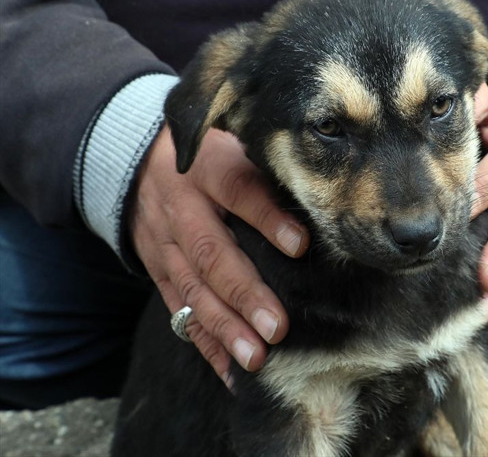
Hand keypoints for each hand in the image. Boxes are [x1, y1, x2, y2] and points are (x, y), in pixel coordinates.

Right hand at [129, 126, 308, 384]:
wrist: (136, 159)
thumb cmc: (212, 154)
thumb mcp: (236, 144)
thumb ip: (269, 169)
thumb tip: (325, 197)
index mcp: (209, 170)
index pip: (239, 191)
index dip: (268, 218)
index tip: (301, 245)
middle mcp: (182, 209)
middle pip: (211, 253)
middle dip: (245, 294)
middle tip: (277, 328)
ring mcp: (165, 244)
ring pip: (192, 290)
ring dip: (224, 328)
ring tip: (256, 358)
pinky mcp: (158, 271)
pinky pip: (178, 310)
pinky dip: (205, 342)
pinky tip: (231, 369)